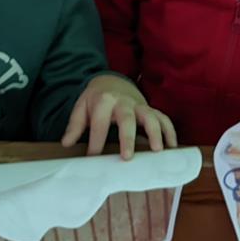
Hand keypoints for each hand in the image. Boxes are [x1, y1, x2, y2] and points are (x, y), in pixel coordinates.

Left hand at [61, 74, 177, 159]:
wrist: (112, 81)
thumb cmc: (95, 99)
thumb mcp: (81, 107)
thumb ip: (75, 125)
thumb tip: (67, 143)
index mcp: (103, 101)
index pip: (99, 124)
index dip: (95, 142)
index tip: (93, 159)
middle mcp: (123, 102)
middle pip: (127, 119)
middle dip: (128, 138)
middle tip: (127, 157)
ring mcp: (139, 105)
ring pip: (150, 116)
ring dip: (155, 132)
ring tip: (158, 150)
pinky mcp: (150, 109)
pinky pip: (163, 117)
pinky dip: (169, 130)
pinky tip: (172, 146)